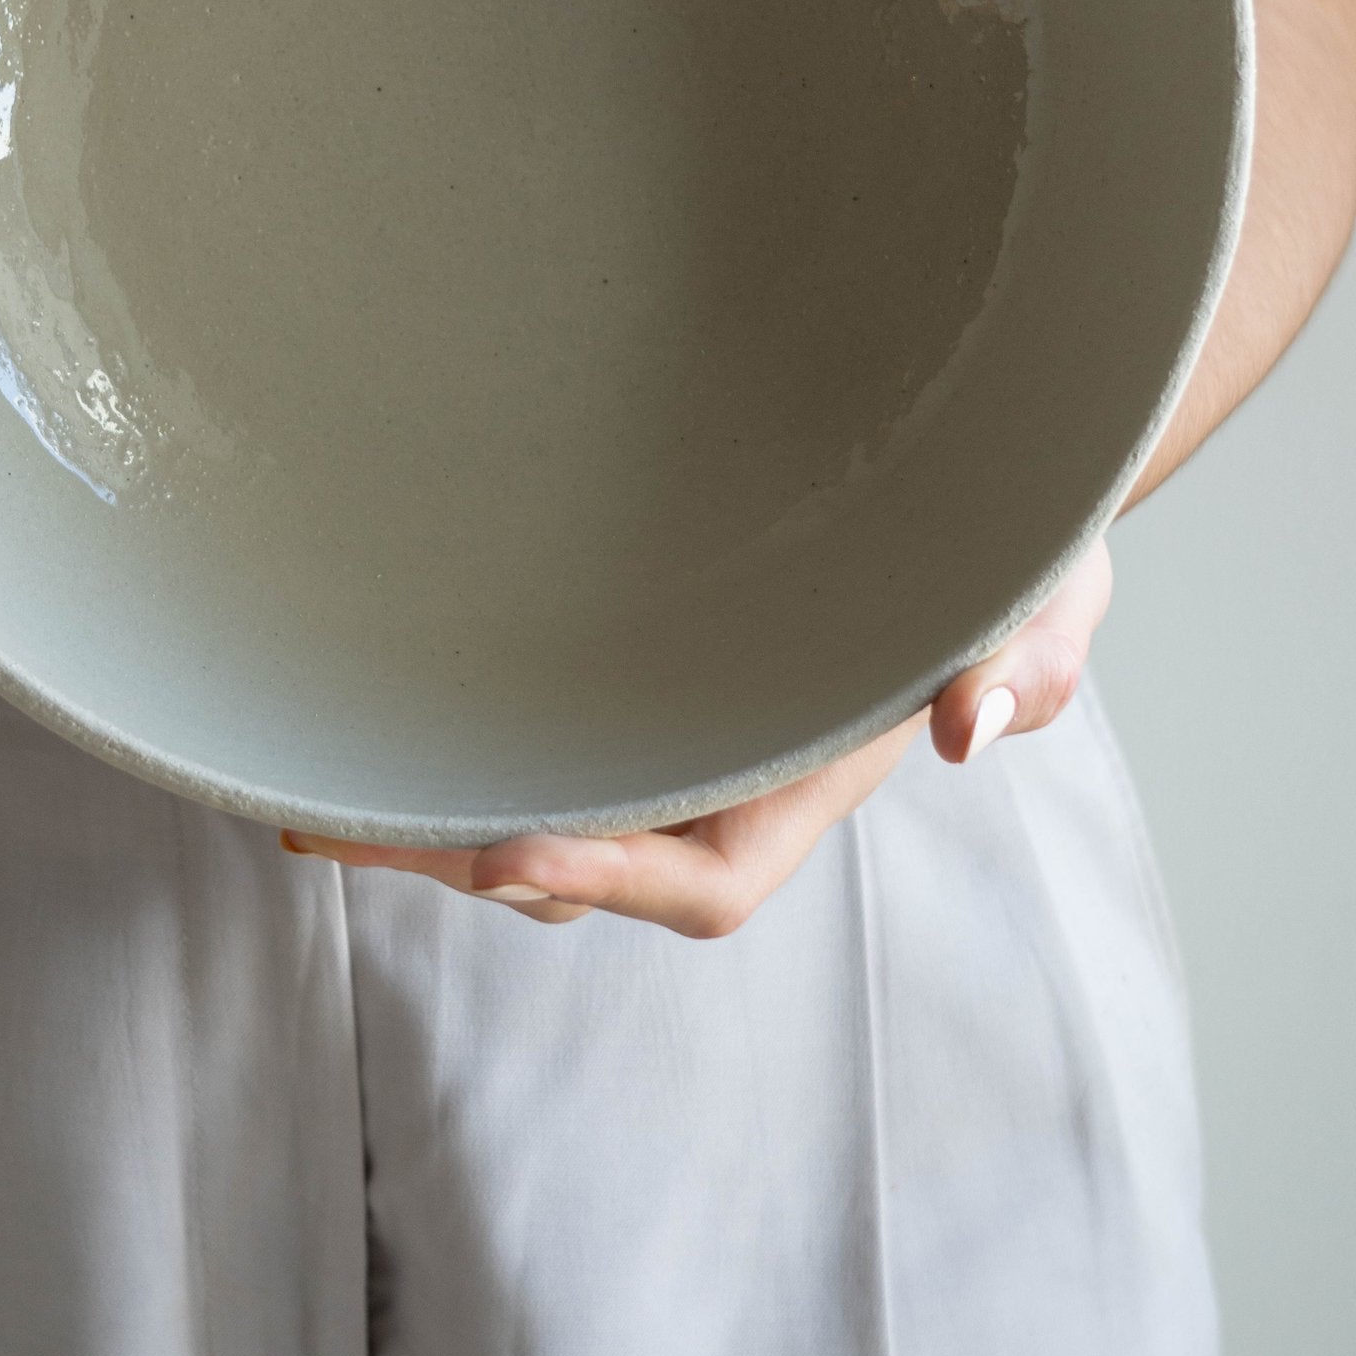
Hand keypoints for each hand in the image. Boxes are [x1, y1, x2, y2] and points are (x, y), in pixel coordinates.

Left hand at [284, 541, 1112, 936]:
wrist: (973, 478)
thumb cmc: (1013, 536)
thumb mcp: (1046, 582)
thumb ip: (1031, 651)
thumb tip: (977, 727)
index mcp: (812, 776)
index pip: (706, 878)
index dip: (608, 875)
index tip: (503, 855)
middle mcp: (730, 776)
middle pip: (586, 866)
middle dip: (457, 864)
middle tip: (325, 833)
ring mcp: (672, 735)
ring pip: (543, 818)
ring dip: (430, 825)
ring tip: (308, 799)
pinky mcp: (626, 677)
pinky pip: (534, 745)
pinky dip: (455, 751)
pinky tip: (367, 722)